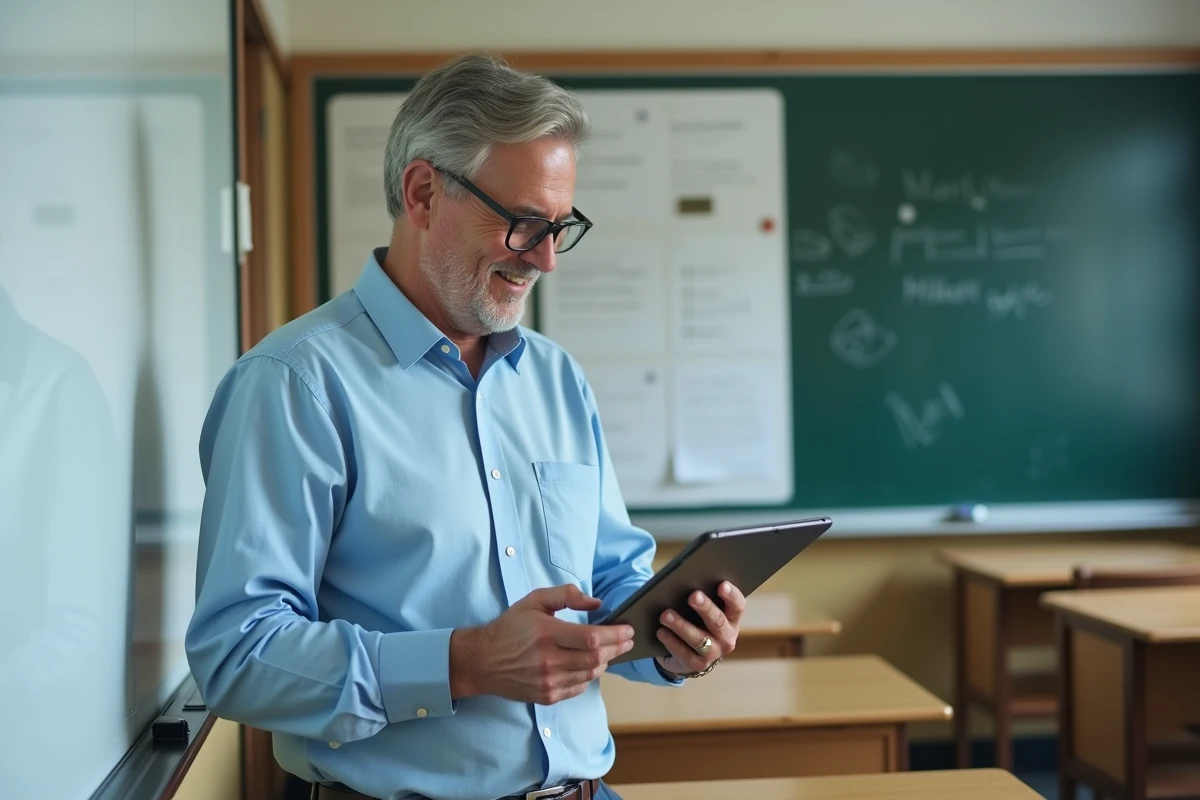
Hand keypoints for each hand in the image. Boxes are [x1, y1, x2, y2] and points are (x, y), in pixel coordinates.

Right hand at [449, 584, 634, 703]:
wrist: (483, 660)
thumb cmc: (510, 627)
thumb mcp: (534, 601)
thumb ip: (566, 595)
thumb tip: (596, 603)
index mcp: (546, 634)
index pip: (591, 638)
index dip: (615, 634)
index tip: (627, 630)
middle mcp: (548, 661)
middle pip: (595, 658)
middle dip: (617, 648)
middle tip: (627, 640)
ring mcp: (548, 682)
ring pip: (590, 675)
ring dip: (605, 662)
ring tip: (610, 651)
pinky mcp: (546, 696)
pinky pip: (578, 688)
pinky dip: (589, 677)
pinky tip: (591, 665)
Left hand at [655, 581, 744, 677]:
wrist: (688, 653)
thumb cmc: (695, 620)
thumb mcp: (701, 609)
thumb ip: (701, 596)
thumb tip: (685, 579)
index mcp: (732, 619)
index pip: (737, 606)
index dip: (731, 595)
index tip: (721, 584)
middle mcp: (727, 637)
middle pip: (718, 621)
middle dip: (705, 608)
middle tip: (693, 596)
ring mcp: (714, 652)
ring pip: (699, 638)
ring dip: (681, 625)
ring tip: (666, 614)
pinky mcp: (698, 664)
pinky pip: (684, 652)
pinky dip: (671, 641)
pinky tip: (661, 631)